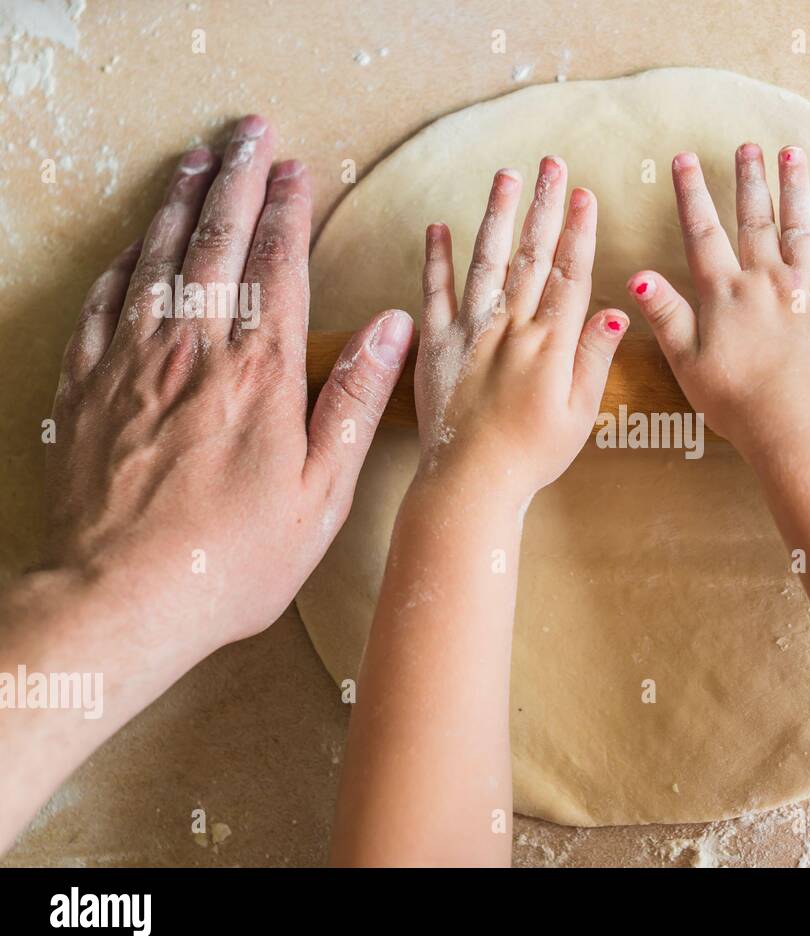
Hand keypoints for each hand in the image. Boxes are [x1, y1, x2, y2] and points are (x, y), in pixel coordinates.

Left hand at [44, 115, 412, 652]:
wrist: (120, 596)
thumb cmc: (232, 557)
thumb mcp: (321, 492)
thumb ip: (354, 400)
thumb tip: (391, 327)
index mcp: (261, 372)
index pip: (277, 265)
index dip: (287, 209)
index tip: (295, 169)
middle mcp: (195, 349)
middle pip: (216, 240)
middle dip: (236, 178)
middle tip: (248, 132)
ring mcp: (133, 361)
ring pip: (158, 257)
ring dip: (181, 202)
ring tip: (197, 160)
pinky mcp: (87, 386)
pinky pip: (105, 300)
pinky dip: (125, 260)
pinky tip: (137, 243)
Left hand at [414, 158, 627, 498]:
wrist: (470, 482)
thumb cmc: (532, 456)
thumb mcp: (580, 413)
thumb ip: (595, 357)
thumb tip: (615, 307)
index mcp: (550, 344)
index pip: (570, 274)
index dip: (579, 231)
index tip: (584, 193)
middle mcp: (510, 328)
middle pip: (531, 256)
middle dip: (544, 206)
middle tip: (552, 163)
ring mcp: (470, 333)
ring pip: (485, 261)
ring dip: (496, 215)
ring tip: (505, 176)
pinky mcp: (436, 346)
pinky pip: (433, 293)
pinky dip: (435, 259)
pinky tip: (438, 227)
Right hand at [627, 145, 809, 454]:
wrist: (801, 425)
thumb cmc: (739, 404)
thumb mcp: (687, 363)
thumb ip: (666, 315)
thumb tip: (637, 275)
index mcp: (725, 293)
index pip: (702, 233)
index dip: (691, 193)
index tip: (684, 159)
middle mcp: (766, 280)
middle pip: (755, 219)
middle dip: (749, 179)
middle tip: (747, 145)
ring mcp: (807, 290)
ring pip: (800, 228)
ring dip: (795, 190)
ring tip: (793, 156)